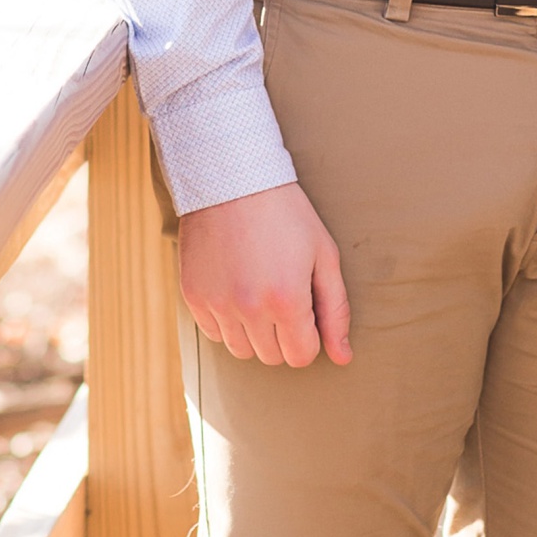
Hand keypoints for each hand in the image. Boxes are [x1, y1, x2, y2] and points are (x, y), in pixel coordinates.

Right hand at [178, 181, 351, 368]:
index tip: (307, 309)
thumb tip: (344, 357)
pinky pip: (214, 333)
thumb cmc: (287, 214)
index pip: (300, 356)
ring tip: (261, 289)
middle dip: (284, 334)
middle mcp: (248, 310)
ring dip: (254, 331)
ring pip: (241, 350)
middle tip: (285, 293)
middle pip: (271, 357)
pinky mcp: (193, 298)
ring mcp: (217, 305)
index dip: (309, 337)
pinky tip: (237, 286)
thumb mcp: (323, 254)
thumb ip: (336, 309)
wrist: (234, 179)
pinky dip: (227, 320)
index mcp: (286, 300)